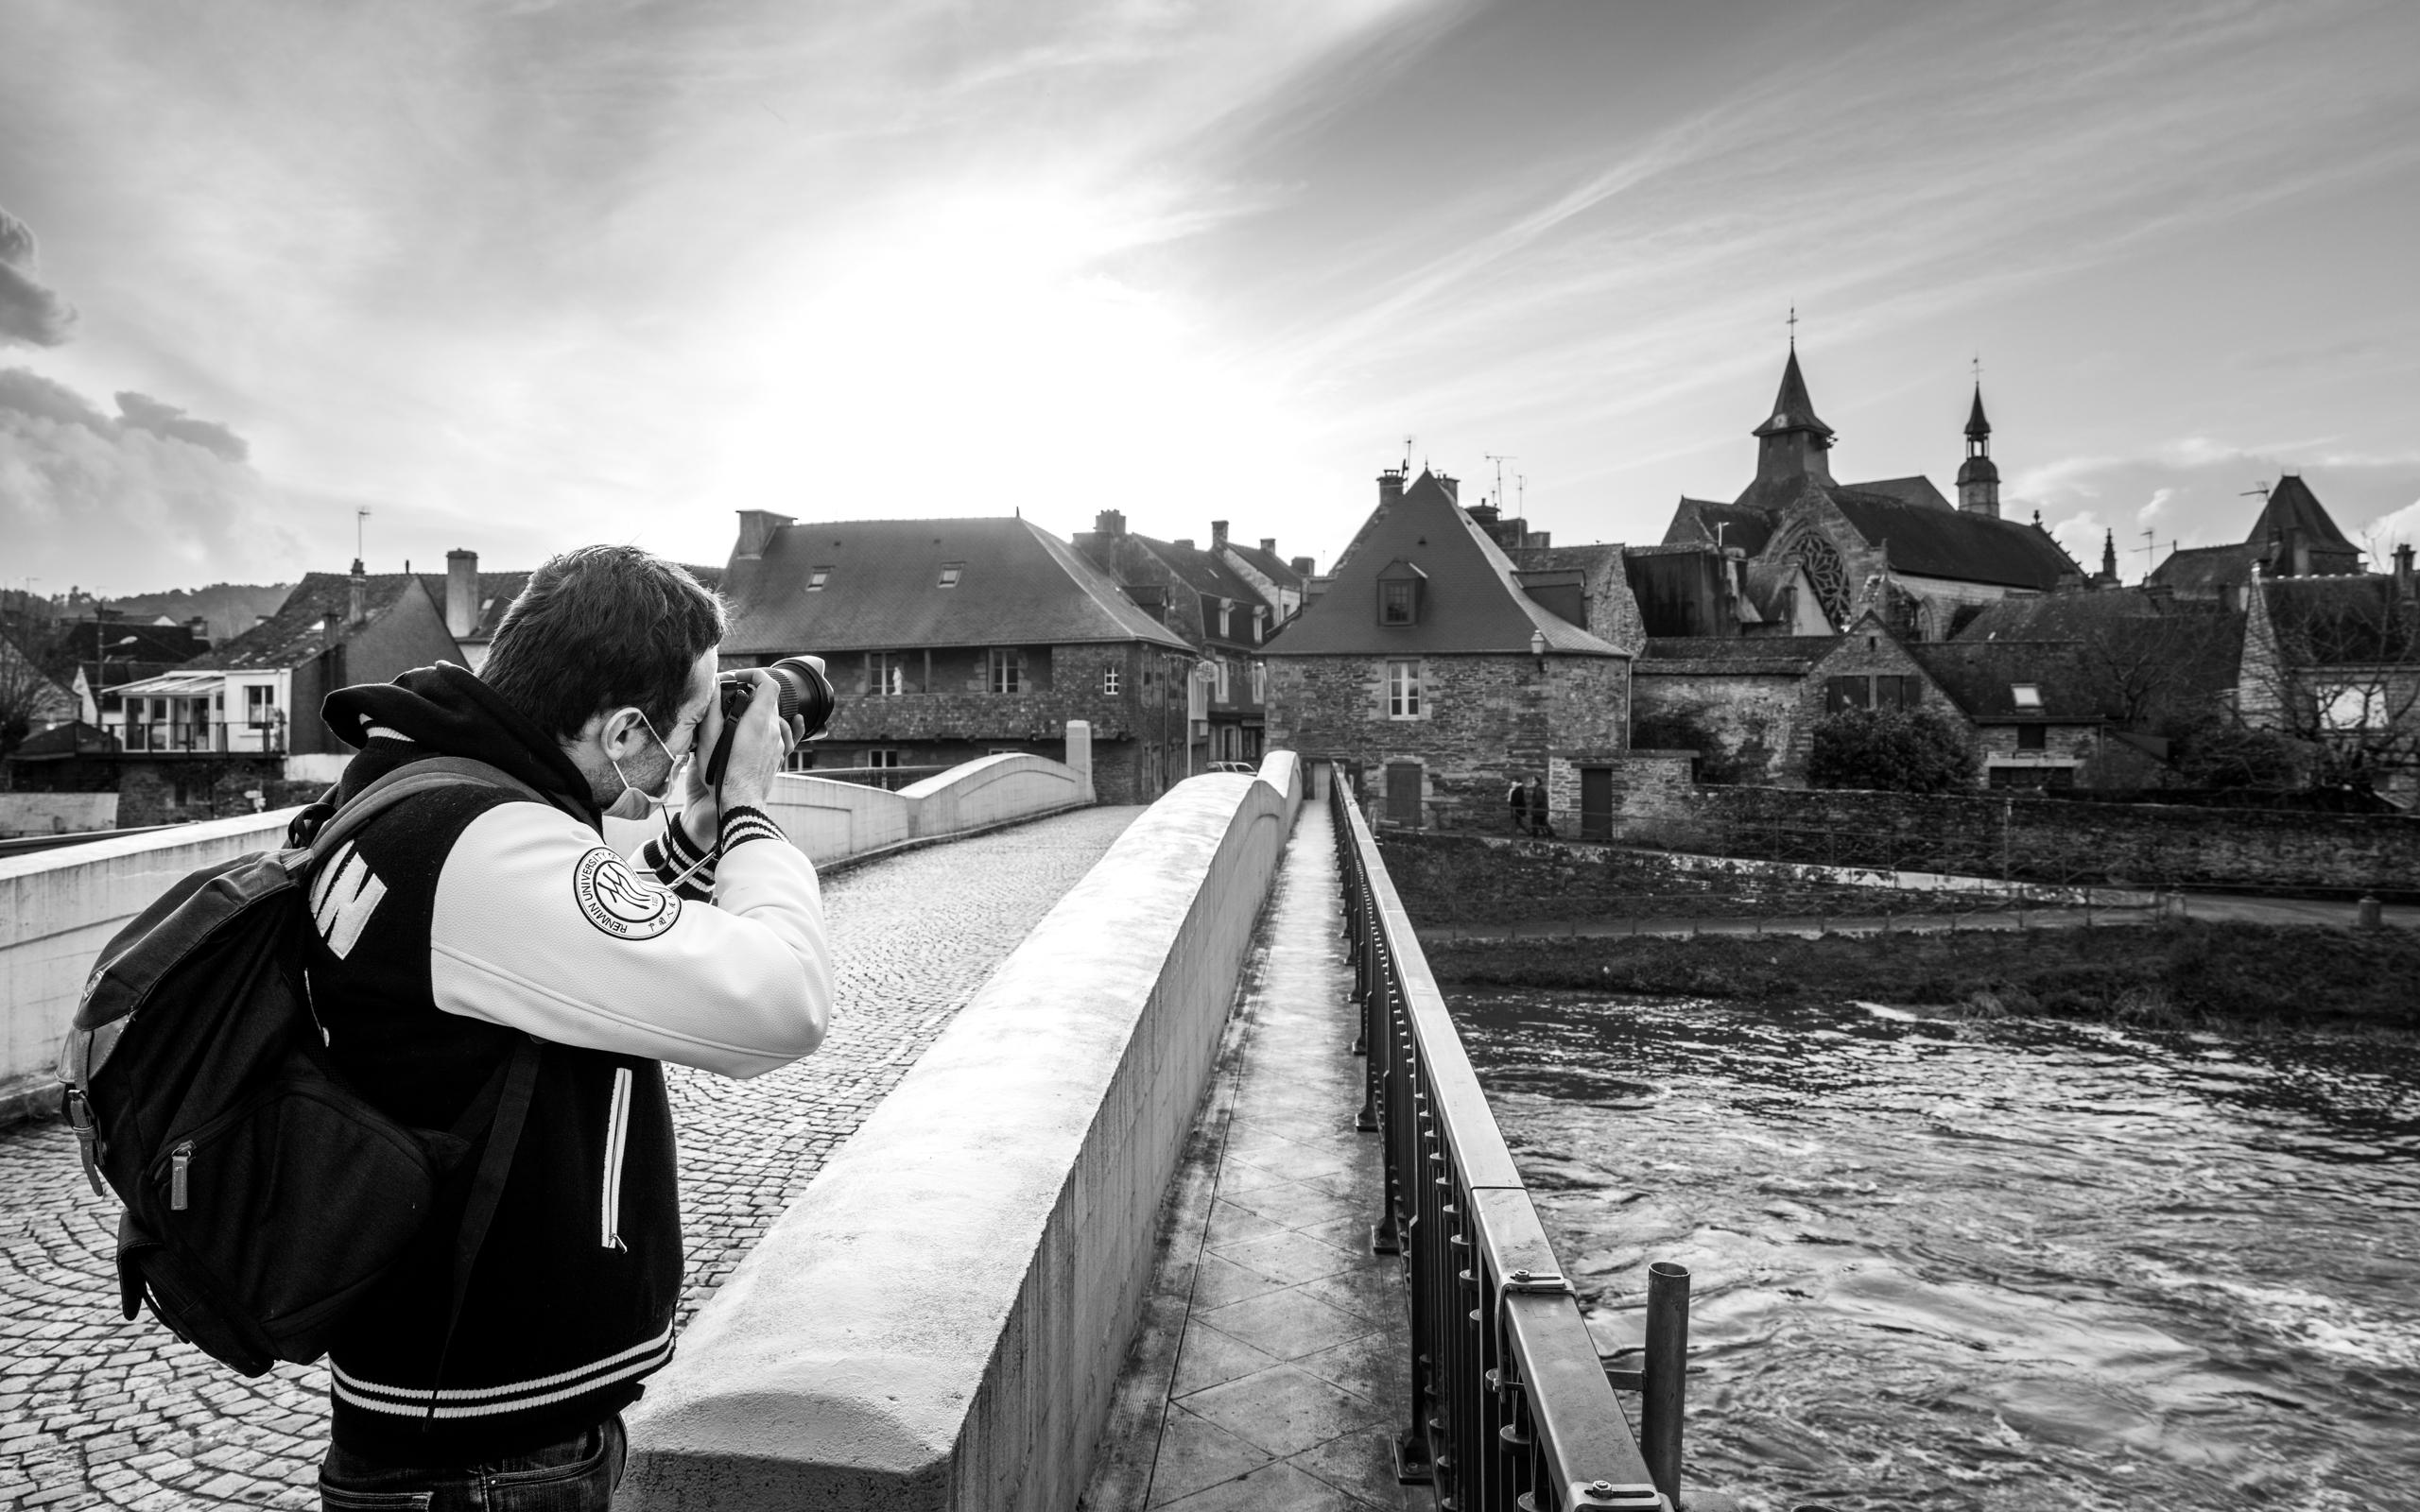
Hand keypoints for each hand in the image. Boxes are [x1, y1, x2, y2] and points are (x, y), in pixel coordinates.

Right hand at [711, 668, 798, 817]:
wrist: (740, 802)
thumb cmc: (722, 773)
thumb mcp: (709, 738)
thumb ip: (713, 709)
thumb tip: (715, 687)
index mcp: (759, 721)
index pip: (769, 684)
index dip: (756, 674)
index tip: (742, 677)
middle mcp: (774, 730)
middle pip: (770, 700)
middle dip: (753, 693)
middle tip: (735, 697)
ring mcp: (779, 744)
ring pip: (775, 718)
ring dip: (762, 712)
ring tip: (745, 715)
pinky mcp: (779, 756)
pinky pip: (785, 735)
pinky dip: (779, 725)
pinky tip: (791, 722)